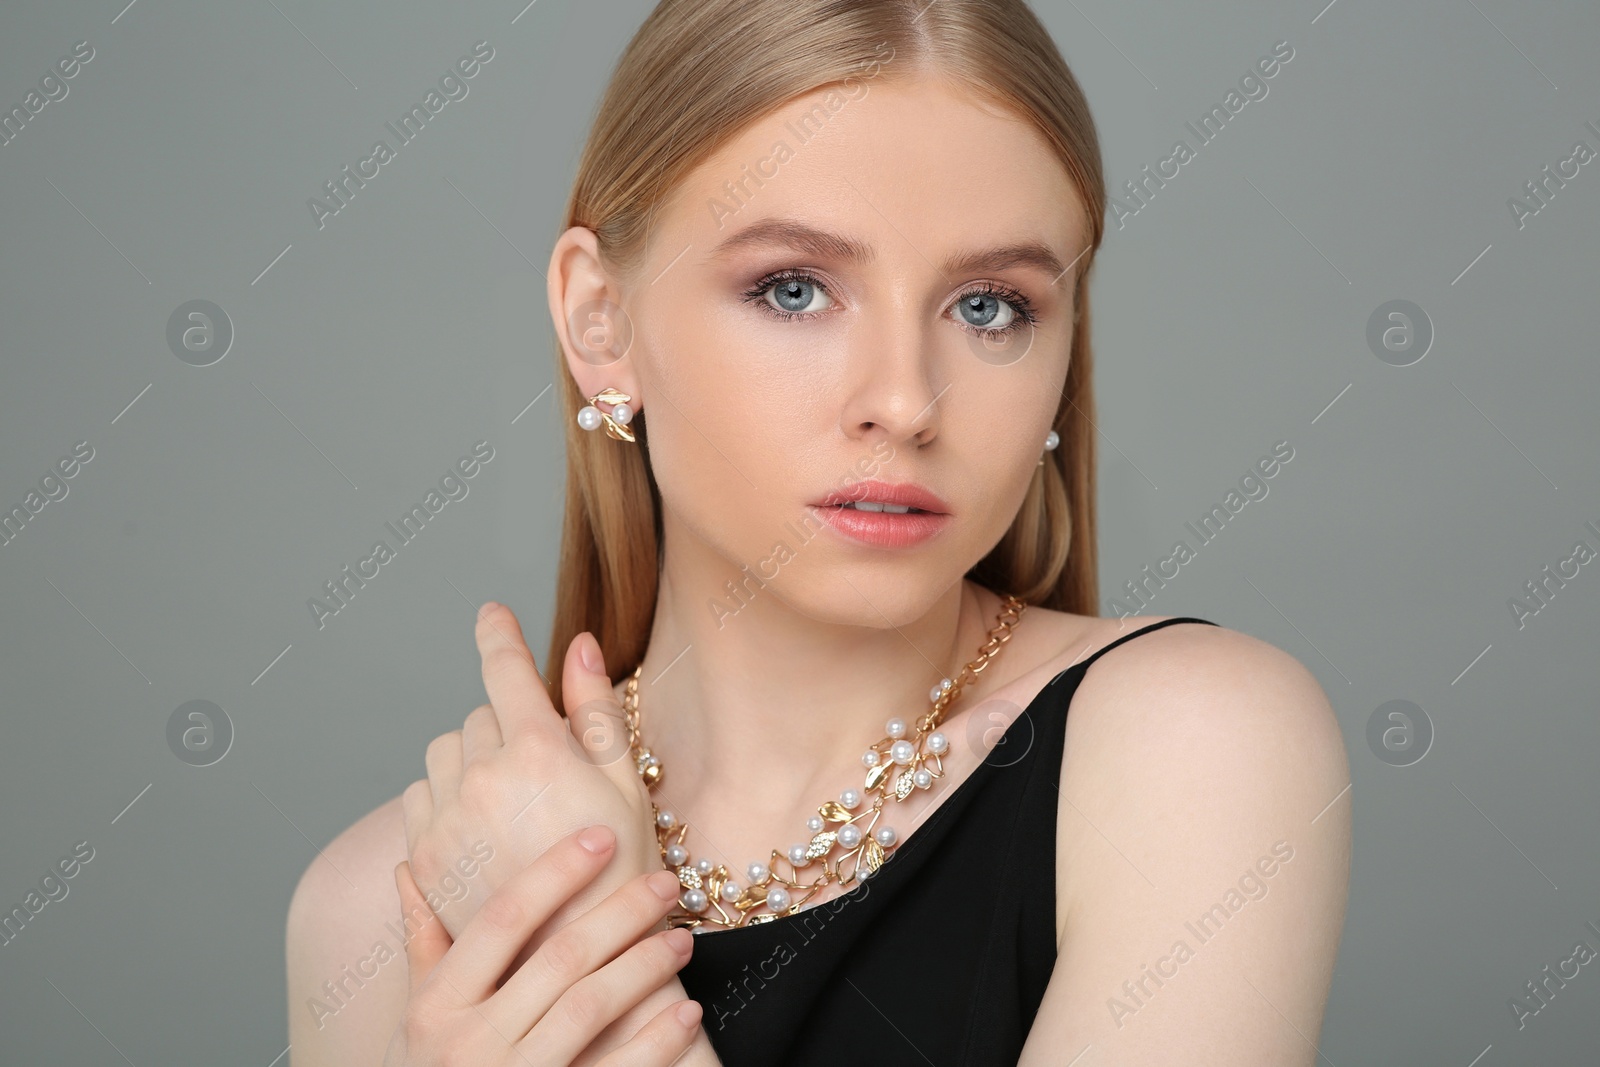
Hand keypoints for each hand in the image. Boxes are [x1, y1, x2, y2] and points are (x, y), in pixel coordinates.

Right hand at [383, 825, 702, 1066]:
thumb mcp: (415, 1023)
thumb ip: (423, 948)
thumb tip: (408, 870)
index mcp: (435, 1007)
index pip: (501, 919)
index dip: (554, 872)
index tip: (602, 837)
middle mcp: (467, 1044)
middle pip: (559, 958)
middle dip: (621, 913)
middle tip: (666, 882)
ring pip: (590, 1007)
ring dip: (644, 967)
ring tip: (681, 940)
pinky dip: (657, 1041)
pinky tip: (687, 1011)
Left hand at [403, 602, 657, 946]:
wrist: (581, 963)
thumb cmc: (619, 874)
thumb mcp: (623, 785)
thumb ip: (595, 710)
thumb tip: (578, 645)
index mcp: (539, 751)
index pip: (506, 669)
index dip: (499, 634)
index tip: (491, 614)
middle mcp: (483, 776)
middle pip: (478, 714)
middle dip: (506, 726)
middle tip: (541, 767)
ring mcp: (447, 817)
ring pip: (443, 752)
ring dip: (470, 758)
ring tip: (509, 798)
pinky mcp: (423, 856)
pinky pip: (419, 796)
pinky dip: (443, 796)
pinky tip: (479, 824)